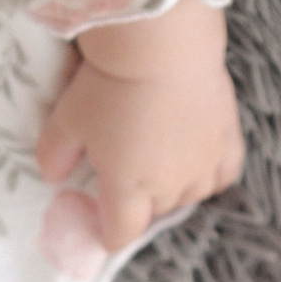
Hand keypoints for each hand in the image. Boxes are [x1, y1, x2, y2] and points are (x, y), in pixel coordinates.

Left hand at [36, 0, 243, 251]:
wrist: (163, 47)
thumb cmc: (108, 86)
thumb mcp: (67, 120)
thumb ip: (54, 154)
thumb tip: (51, 177)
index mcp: (127, 189)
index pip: (121, 231)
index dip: (109, 234)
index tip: (101, 229)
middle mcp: (170, 186)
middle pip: (154, 212)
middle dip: (138, 205)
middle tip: (123, 181)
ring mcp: (204, 165)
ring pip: (190, 195)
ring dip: (173, 190)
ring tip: (158, 167)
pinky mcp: (229, 139)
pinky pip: (225, 173)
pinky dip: (210, 175)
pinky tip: (199, 163)